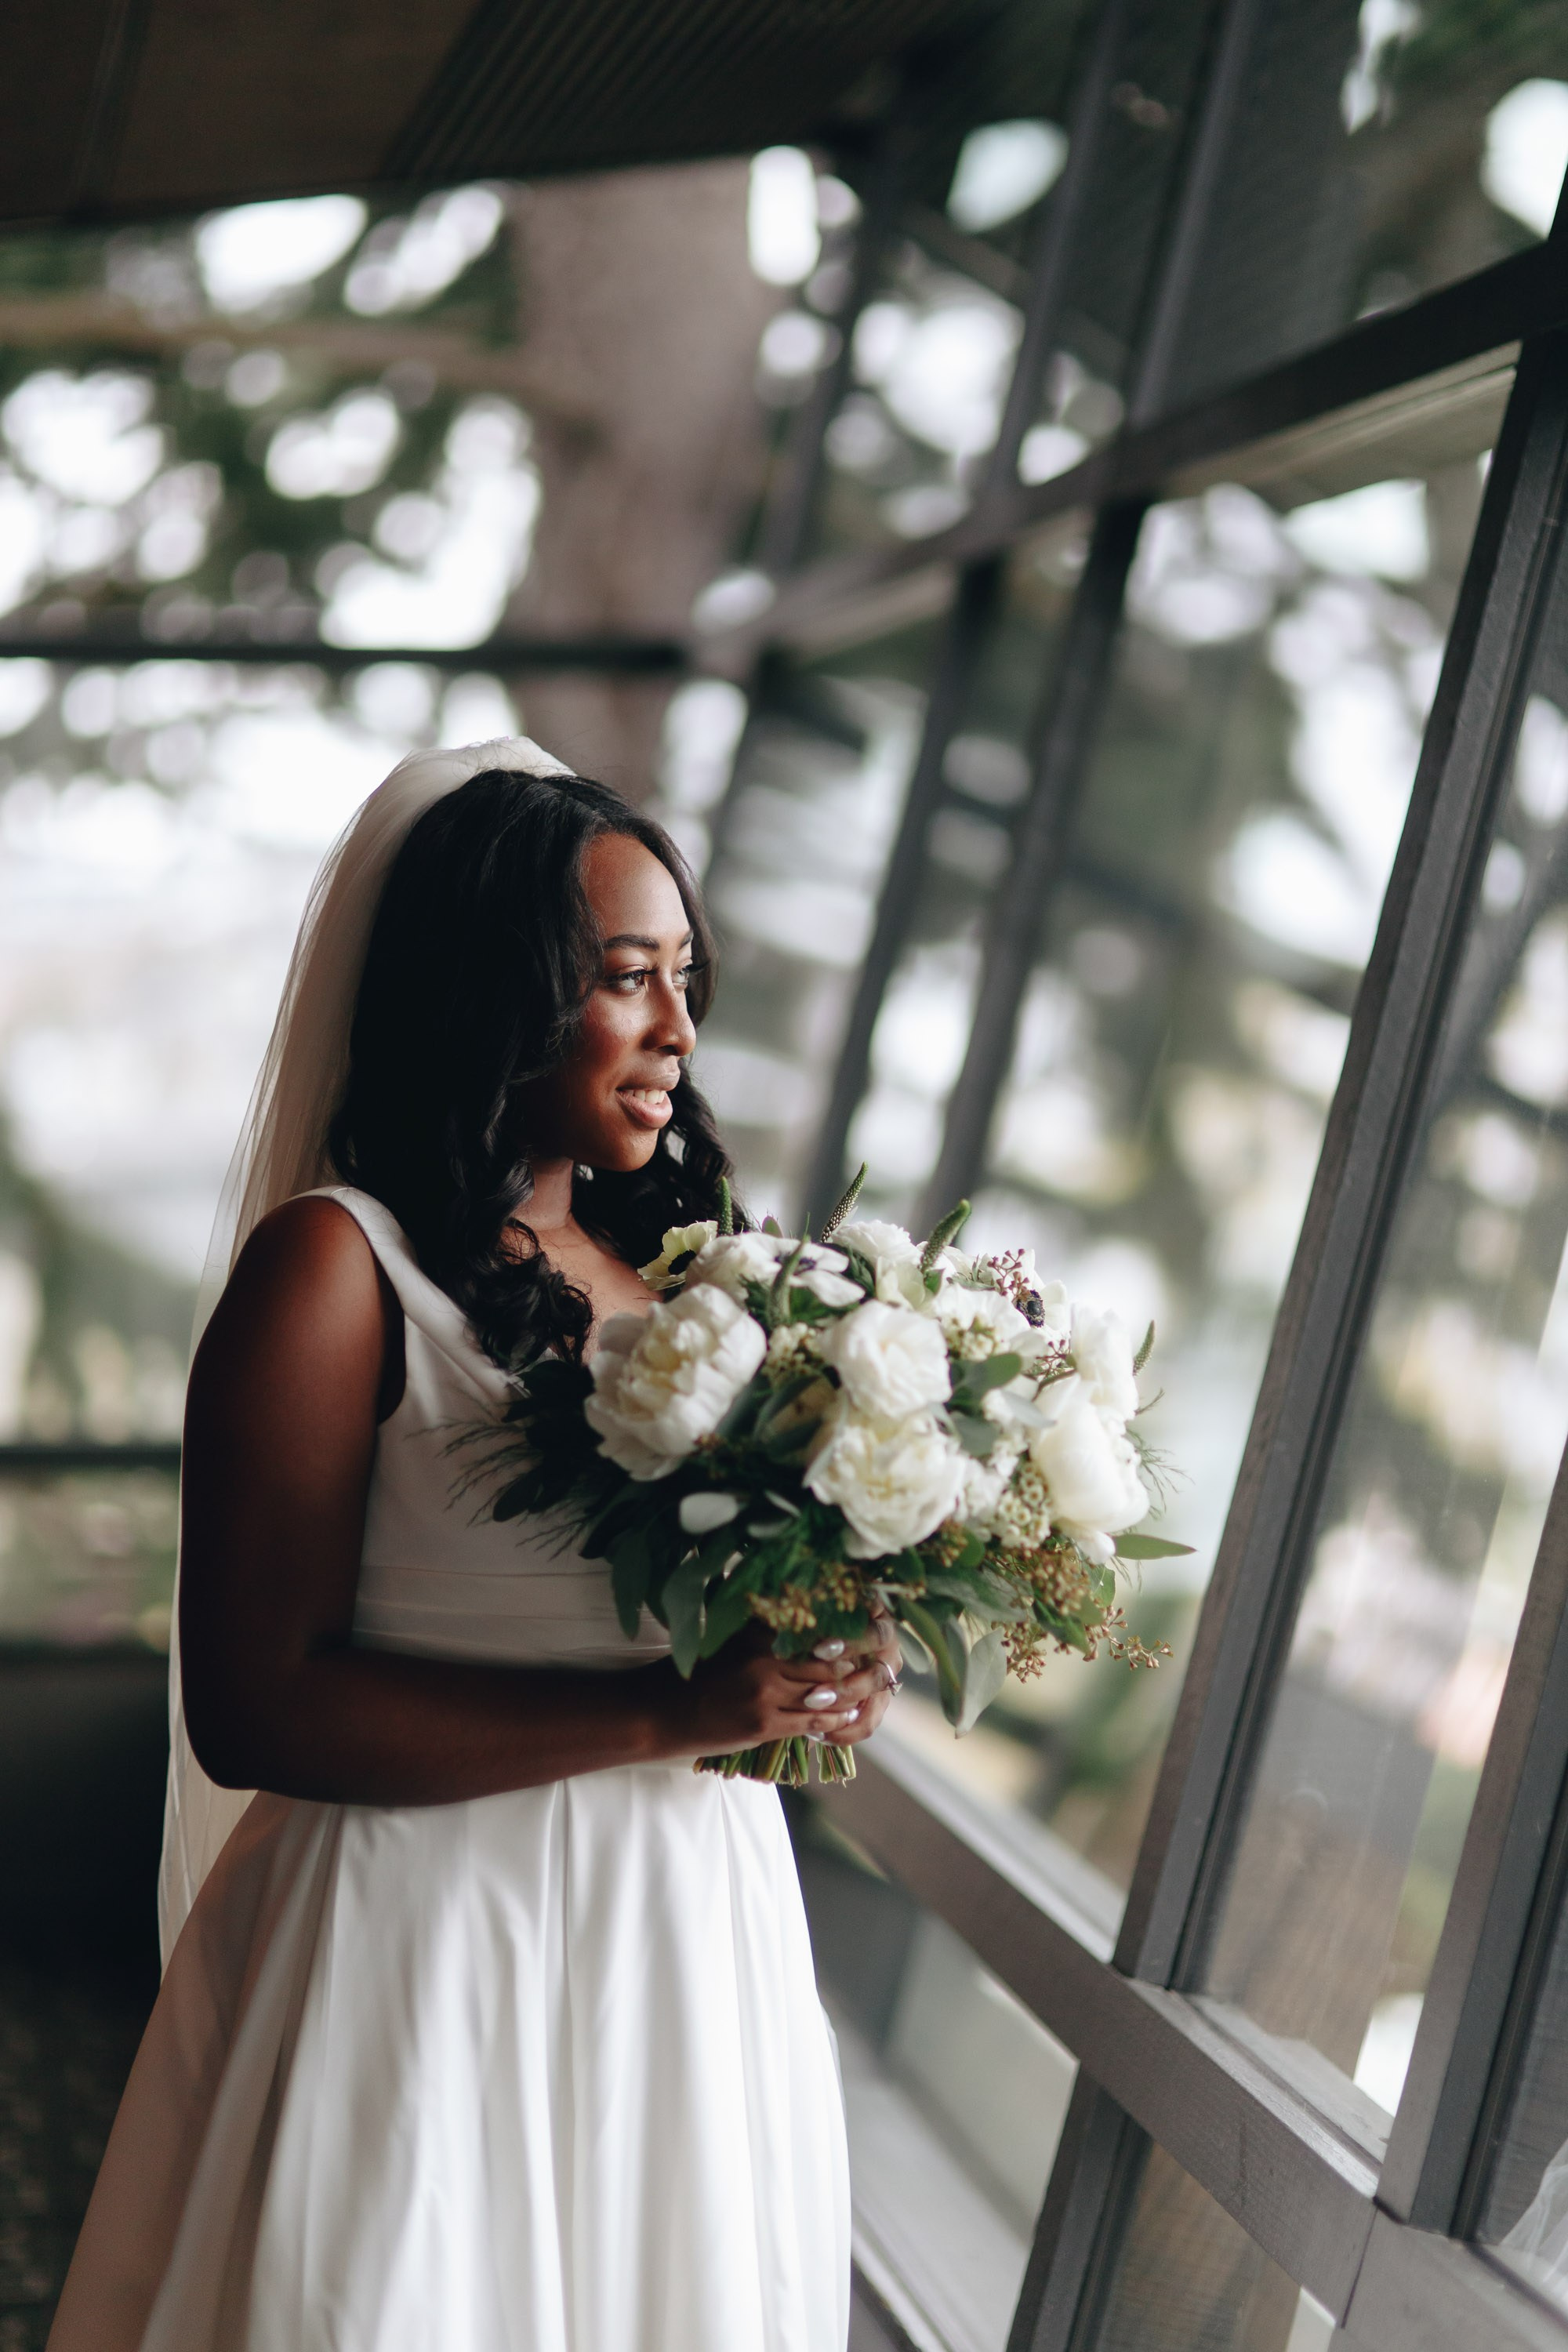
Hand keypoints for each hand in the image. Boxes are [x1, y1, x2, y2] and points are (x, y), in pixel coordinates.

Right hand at [655, 1610, 901, 1759]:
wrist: (660, 1711)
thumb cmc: (695, 1673)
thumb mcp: (728, 1638)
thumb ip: (765, 1629)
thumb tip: (808, 1619)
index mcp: (756, 1630)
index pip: (815, 1625)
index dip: (849, 1628)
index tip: (874, 1625)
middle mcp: (763, 1657)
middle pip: (829, 1659)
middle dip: (861, 1661)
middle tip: (885, 1660)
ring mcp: (764, 1692)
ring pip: (827, 1692)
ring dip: (853, 1694)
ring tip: (871, 1689)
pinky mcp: (763, 1723)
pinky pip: (813, 1722)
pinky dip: (834, 1720)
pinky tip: (846, 1716)